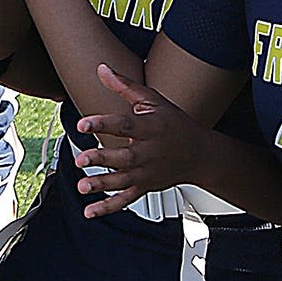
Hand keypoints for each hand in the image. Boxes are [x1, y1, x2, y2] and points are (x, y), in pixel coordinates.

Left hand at [72, 63, 207, 218]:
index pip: (125, 125)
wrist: (201, 154)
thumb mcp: (153, 101)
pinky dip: (108, 207)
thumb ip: (125, 86)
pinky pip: (126, 199)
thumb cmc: (174, 123)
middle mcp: (149, 152)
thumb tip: (102, 68)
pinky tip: (90, 212)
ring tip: (82, 186)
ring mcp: (147, 172)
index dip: (103, 123)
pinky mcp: (145, 187)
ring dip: (102, 185)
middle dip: (102, 159)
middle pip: (125, 157)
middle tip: (81, 159)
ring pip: (124, 181)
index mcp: (150, 128)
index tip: (82, 124)